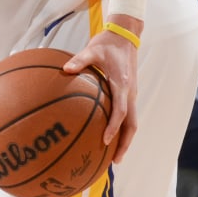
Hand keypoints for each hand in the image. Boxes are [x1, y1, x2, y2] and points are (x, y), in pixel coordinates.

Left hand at [64, 29, 135, 162]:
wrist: (126, 36)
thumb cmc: (107, 43)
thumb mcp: (92, 49)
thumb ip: (79, 60)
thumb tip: (65, 70)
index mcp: (122, 84)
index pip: (121, 111)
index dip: (114, 127)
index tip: (105, 141)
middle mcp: (130, 93)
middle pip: (132, 124)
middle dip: (125, 143)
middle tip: (115, 160)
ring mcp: (132, 94)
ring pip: (133, 122)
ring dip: (126, 139)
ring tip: (115, 156)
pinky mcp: (130, 94)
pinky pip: (128, 115)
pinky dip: (123, 129)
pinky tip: (111, 137)